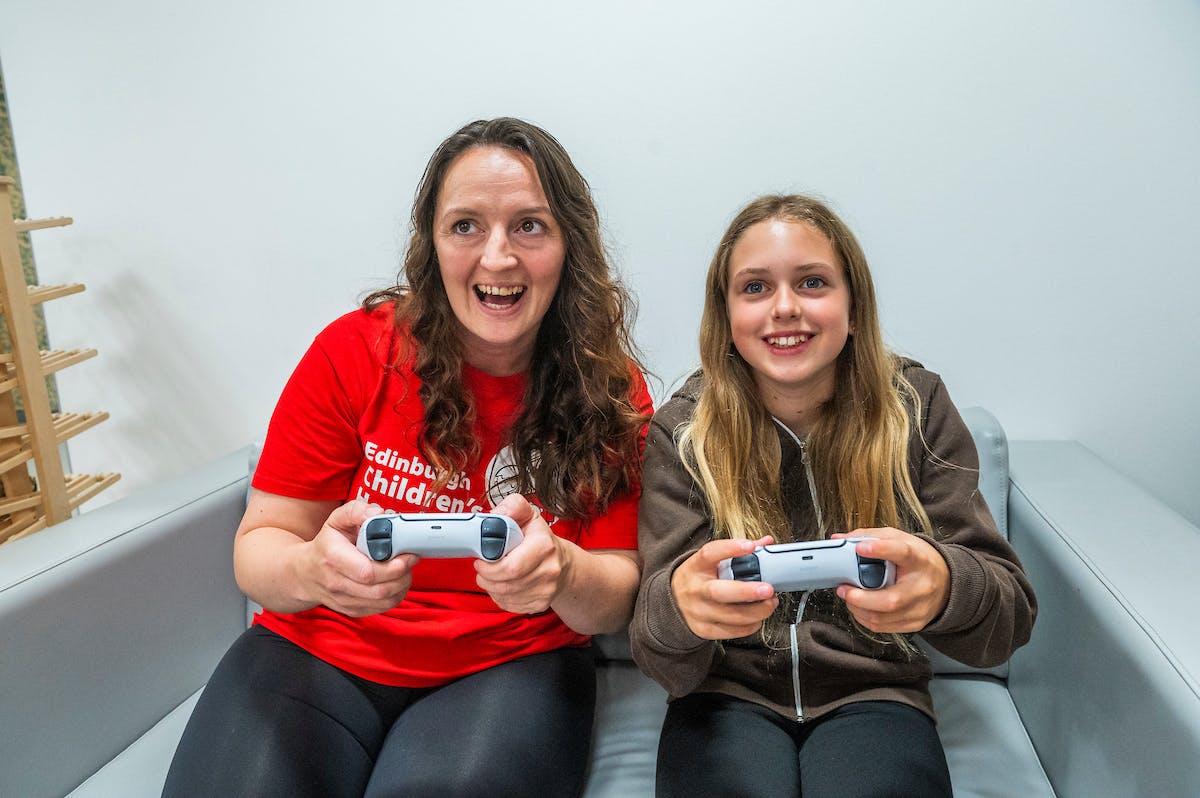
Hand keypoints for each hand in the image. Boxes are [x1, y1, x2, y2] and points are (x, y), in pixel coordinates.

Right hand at [297, 501, 418, 616]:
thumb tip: (377, 513)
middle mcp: (336, 583)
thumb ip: (356, 511)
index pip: (368, 572)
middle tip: (411, 560)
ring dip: (402, 586)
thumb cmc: (326, 545)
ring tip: (405, 570)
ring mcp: (343, 600)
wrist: (305, 573)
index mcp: (333, 558)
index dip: (393, 566)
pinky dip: (395, 596)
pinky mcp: (351, 610)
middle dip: (403, 575)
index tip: (407, 554)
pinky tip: (397, 582)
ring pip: (383, 601)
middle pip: (379, 589)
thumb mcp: (336, 521)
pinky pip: (381, 608)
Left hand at [474, 494, 569, 613]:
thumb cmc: (540, 539)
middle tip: (482, 568)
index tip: (482, 559)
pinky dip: (499, 596)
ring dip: (491, 586)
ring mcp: (546, 590)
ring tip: (491, 574)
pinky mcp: (539, 604)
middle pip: (505, 583)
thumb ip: (513, 507)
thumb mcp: (529, 515)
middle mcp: (549, 570)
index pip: (510, 566)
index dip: (489, 565)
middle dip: (486, 577)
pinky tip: (502, 584)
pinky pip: (509, 604)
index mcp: (545, 546)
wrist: (563, 564)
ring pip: (504, 595)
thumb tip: (497, 515)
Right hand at [671, 537, 778, 639]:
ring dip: (757, 611)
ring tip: (770, 603)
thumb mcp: (710, 561)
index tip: (750, 546)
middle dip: (747, 592)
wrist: (672, 601)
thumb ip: (738, 551)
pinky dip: (750, 626)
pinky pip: (731, 631)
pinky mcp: (704, 629)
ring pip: (730, 616)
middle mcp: (695, 589)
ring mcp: (698, 611)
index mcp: (696, 566)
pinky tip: (758, 617)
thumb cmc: (697, 578)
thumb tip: (766, 542)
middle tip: (768, 589)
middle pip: (719, 592)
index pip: (710, 553)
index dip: (730, 548)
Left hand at [833, 528, 949, 632]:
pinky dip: (864, 618)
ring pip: (882, 618)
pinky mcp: (913, 623)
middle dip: (860, 598)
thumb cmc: (919, 560)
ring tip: (849, 597)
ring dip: (857, 608)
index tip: (860, 548)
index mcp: (919, 559)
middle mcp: (921, 586)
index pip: (902, 552)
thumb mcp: (899, 539)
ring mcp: (918, 609)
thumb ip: (869, 536)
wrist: (947, 583)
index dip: (880, 549)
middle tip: (843, 589)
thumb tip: (838, 539)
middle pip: (891, 600)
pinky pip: (882, 627)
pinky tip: (859, 607)